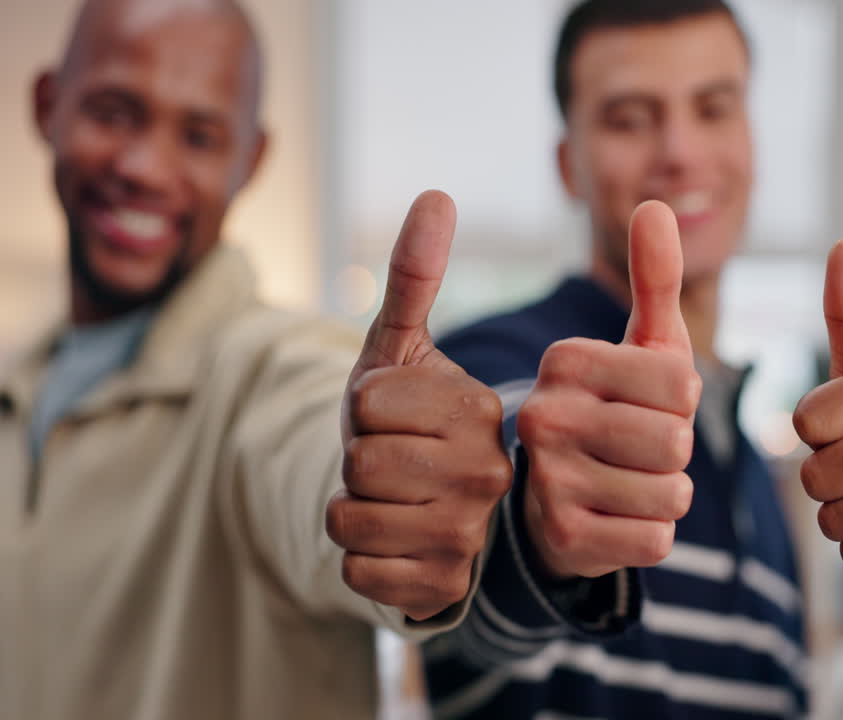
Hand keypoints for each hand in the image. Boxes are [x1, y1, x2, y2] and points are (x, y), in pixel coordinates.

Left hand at [328, 190, 511, 620]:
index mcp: (480, 409)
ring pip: (348, 519)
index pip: (366, 404)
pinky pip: (356, 570)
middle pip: (358, 463)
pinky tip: (390, 544)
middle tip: (387, 464)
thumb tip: (436, 193)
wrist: (416, 507)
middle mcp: (489, 472)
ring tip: (387, 501)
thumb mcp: (399, 350)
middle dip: (352, 462)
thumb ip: (414, 275)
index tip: (392, 419)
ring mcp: (470, 533)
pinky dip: (356, 558)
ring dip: (349, 510)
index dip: (359, 410)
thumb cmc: (401, 423)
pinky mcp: (444, 585)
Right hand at [517, 201, 699, 579]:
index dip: (683, 402)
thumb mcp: (640, 346)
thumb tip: (658, 203)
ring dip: (667, 494)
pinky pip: (656, 539)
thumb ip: (655, 279)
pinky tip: (618, 519)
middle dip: (676, 452)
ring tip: (628, 482)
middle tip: (638, 450)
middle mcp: (543, 416)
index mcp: (565, 361)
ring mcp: (547, 481)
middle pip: (676, 443)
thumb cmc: (615, 412)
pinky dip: (652, 534)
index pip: (682, 386)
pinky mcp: (561, 539)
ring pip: (672, 494)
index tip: (646, 405)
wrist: (558, 499)